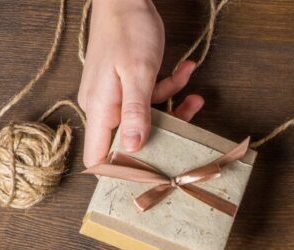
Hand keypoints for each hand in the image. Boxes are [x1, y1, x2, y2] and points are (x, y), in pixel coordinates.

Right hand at [78, 0, 204, 165]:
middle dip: (164, 134)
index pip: (99, 158)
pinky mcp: (127, 85)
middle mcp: (104, 108)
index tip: (152, 175)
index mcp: (101, 110)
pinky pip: (149, 98)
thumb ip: (137, 112)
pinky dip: (169, 88)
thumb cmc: (127, 31)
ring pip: (147, 119)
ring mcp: (116, 97)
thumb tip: (133, 147)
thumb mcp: (138, 73)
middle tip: (189, 123)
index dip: (121, 172)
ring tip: (194, 93)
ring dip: (173, 106)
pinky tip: (185, 70)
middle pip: (132, 141)